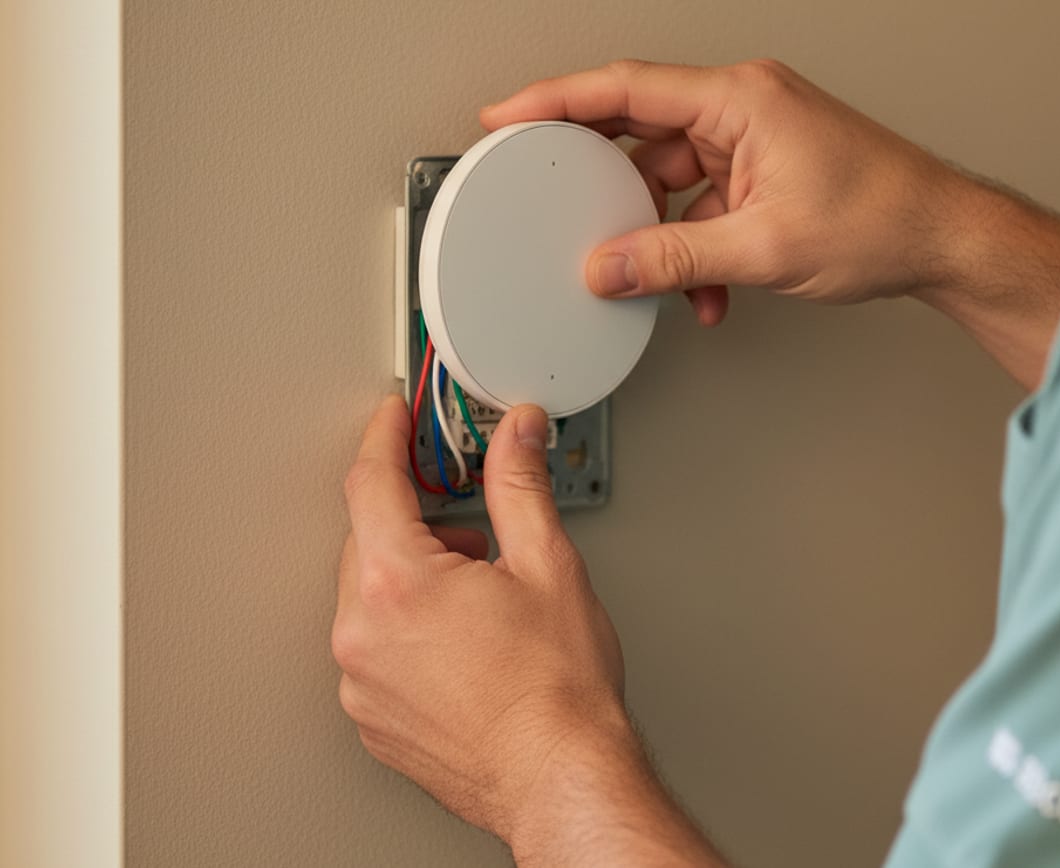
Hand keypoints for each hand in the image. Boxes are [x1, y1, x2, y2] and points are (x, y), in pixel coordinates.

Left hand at [332, 396, 629, 841]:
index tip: (395, 418)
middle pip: (368, 539)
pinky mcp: (372, 718)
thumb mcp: (546, 564)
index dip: (386, 438)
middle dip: (415, 519)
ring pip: (370, 597)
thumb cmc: (558, 691)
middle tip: (472, 530)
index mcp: (399, 583)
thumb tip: (515, 433)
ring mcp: (361, 683)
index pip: (372, 482)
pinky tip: (461, 642)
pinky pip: (374, 649)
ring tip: (478, 597)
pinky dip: (406, 630)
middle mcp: (363, 634)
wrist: (561, 778)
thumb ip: (519, 485)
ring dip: (412, 578)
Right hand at [481, 59, 960, 325]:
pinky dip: (693, 246)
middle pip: (641, 133)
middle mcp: (743, 109)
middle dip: (601, 182)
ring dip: (659, 234)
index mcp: (739, 99)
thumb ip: (673, 260)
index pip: (625, 88)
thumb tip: (607, 268)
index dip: (555, 100)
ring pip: (670, 180)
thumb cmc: (883, 219)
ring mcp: (754, 141)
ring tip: (652, 276)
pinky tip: (703, 288)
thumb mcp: (762, 247)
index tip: (506, 115)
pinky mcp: (764, 172)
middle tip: (554, 203)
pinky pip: (703, 204)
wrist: (942, 239)